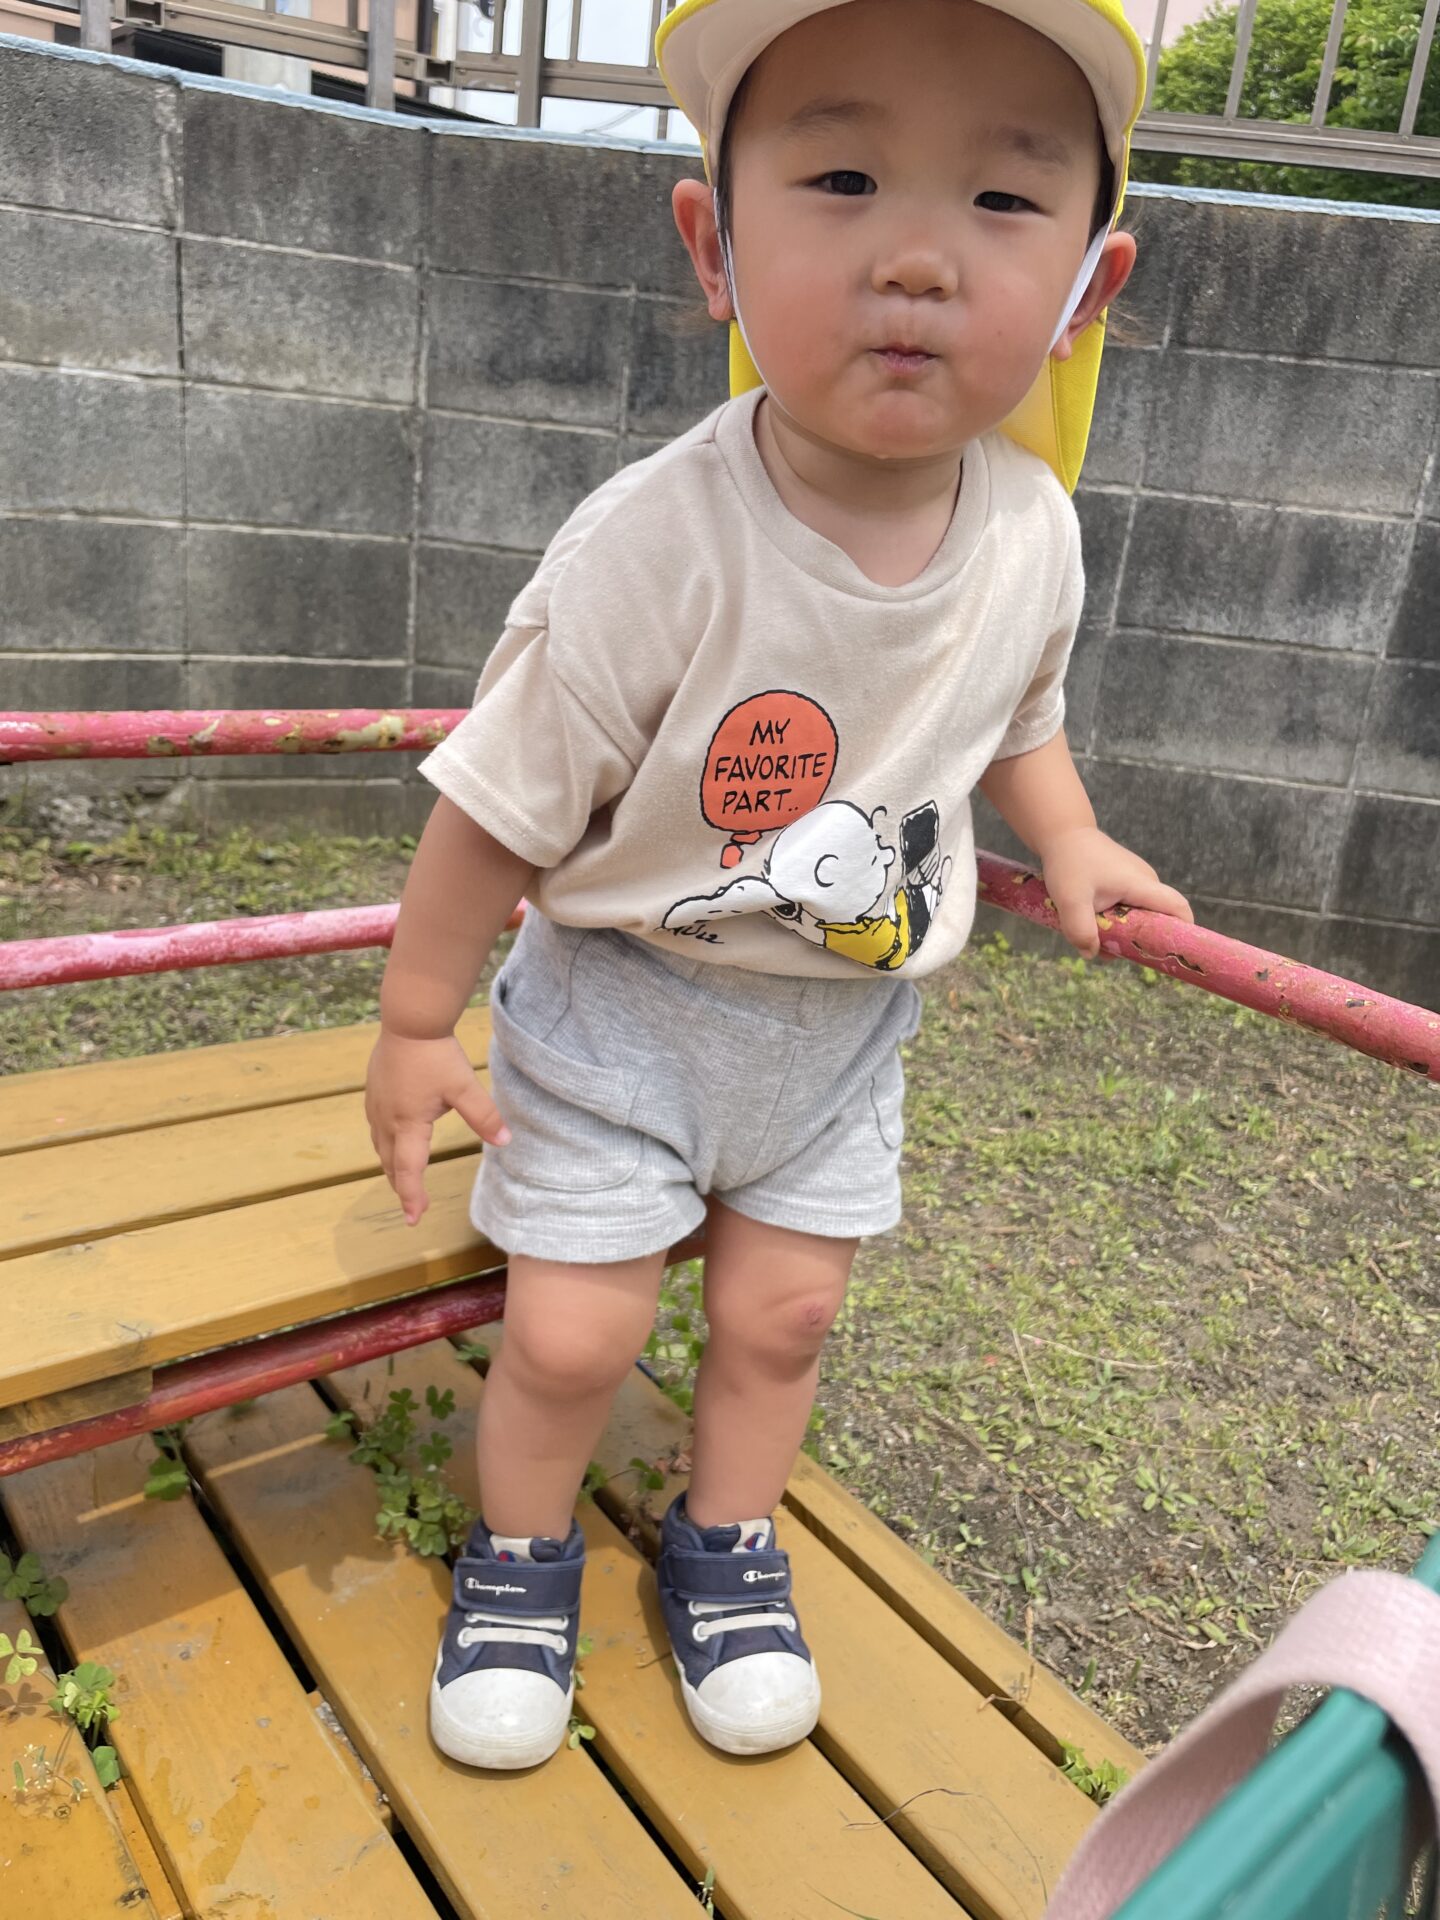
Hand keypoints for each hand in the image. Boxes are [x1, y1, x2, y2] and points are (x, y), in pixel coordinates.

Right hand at [365, 1028, 509, 1226]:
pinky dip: (387, 1146)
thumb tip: (505, 1141)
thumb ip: (484, 1116)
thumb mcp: (464, 1086)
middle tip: (415, 1206)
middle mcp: (387, 1120)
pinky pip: (377, 1129)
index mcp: (408, 1123)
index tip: (414, 1219)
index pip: (408, 1170)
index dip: (411, 1196)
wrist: (410, 1020)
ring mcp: (376, 1106)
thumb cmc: (436, 1054)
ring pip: (382, 1147)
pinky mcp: (374, 1093)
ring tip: (404, 1180)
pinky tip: (396, 1141)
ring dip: (393, 1167)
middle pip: (391, 1163)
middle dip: (402, 1186)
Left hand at [1040, 826, 1192, 959]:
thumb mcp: (1070, 900)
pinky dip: (1113, 919)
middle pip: (1157, 918)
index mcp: (1141, 884)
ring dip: (1121, 930)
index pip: (1177, 908)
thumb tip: (1092, 954)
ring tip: (1093, 932)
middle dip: (1138, 940)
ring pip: (1139, 915)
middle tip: (1110, 949)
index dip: (1182, 931)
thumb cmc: (1069, 863)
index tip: (1171, 953)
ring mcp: (1136, 880)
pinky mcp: (1125, 881)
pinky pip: (1128, 907)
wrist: (1063, 834)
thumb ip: (1081, 930)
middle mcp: (1145, 881)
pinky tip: (1091, 919)